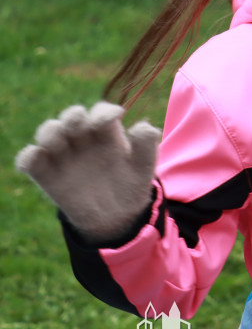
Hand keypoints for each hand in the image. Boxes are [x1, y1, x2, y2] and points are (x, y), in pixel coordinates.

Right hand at [16, 102, 160, 242]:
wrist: (116, 217)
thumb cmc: (131, 184)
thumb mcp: (144, 166)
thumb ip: (146, 144)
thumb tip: (142, 125)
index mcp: (107, 131)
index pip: (101, 112)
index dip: (104, 112)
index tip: (115, 117)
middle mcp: (83, 137)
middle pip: (72, 117)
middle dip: (72, 116)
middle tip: (77, 124)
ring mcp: (63, 153)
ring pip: (49, 132)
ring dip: (49, 132)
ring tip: (56, 143)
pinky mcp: (46, 172)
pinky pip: (30, 159)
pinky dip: (28, 157)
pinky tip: (31, 161)